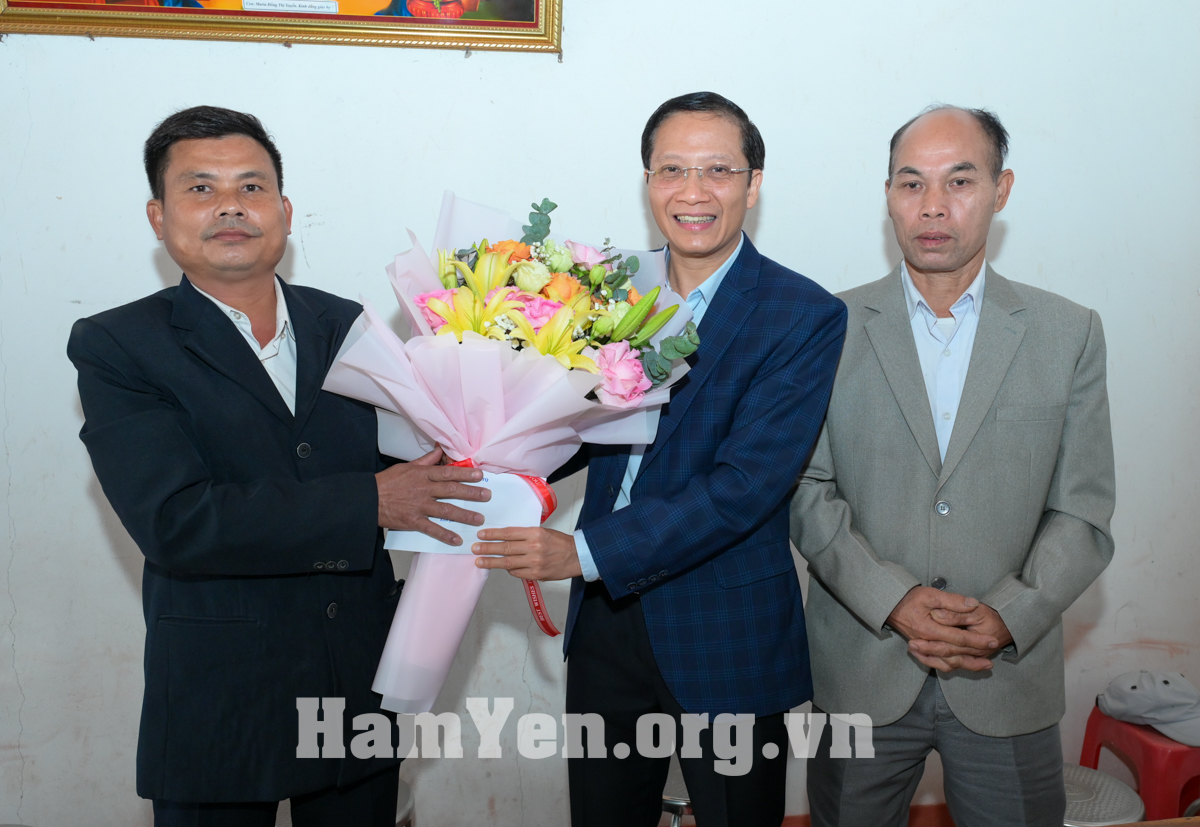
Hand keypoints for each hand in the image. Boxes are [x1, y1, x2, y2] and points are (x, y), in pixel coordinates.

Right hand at [375, 447, 489, 545]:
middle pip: (451, 490)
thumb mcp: (406, 466)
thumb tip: (440, 450)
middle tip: (487, 496)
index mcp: (422, 475)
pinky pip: (431, 529)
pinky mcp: (412, 521)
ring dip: (464, 515)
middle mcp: (423, 490)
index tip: (480, 476)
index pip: (447, 473)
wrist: (368, 499)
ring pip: (445, 510)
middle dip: (471, 493)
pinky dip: (444, 535)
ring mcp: (419, 506)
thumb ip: (426, 461)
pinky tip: (457, 539)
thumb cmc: (387, 482)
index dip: (465, 474)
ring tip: (479, 519)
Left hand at [472, 527, 581, 580]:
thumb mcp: (543, 532)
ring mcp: (534, 562)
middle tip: (474, 549)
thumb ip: (525, 535)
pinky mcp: (536, 574)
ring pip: (508, 563)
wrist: (576, 556)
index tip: (481, 535)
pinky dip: (509, 570)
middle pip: (505, 548)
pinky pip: (517, 573)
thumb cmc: (559, 542)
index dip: (493, 534)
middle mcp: (533, 547)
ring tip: (479, 561)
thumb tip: (505, 538)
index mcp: (535, 533)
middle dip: (487, 548)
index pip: (509, 533)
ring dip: (491, 562)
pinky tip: (503, 567)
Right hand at [887, 586, 999, 672]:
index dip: (977, 640)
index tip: (992, 640)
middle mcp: (926, 643)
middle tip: (994, 652)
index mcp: (928, 629)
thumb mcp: (931, 595)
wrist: (890, 605)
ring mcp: (923, 648)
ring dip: (968, 665)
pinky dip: (952, 666)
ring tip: (985, 665)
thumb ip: (952, 601)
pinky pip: (937, 664)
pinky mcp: (922, 650)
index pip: (958, 638)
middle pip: (955, 654)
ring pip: (948, 662)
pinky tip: (963, 665)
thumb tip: (973, 604)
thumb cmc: (910, 598)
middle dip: (977, 654)